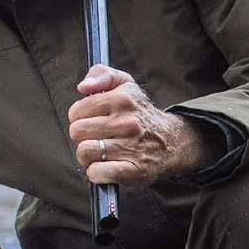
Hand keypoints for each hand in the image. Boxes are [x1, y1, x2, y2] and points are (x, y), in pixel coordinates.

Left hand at [68, 65, 217, 184]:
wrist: (172, 141)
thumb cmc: (140, 113)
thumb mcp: (125, 85)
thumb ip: (102, 75)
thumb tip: (83, 86)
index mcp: (122, 99)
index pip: (77, 111)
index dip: (79, 118)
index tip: (91, 121)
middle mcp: (128, 122)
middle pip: (77, 132)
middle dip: (81, 137)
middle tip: (95, 138)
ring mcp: (132, 147)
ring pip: (85, 152)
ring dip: (87, 156)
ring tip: (100, 153)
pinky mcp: (134, 170)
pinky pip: (97, 172)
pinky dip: (96, 173)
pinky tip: (105, 167)